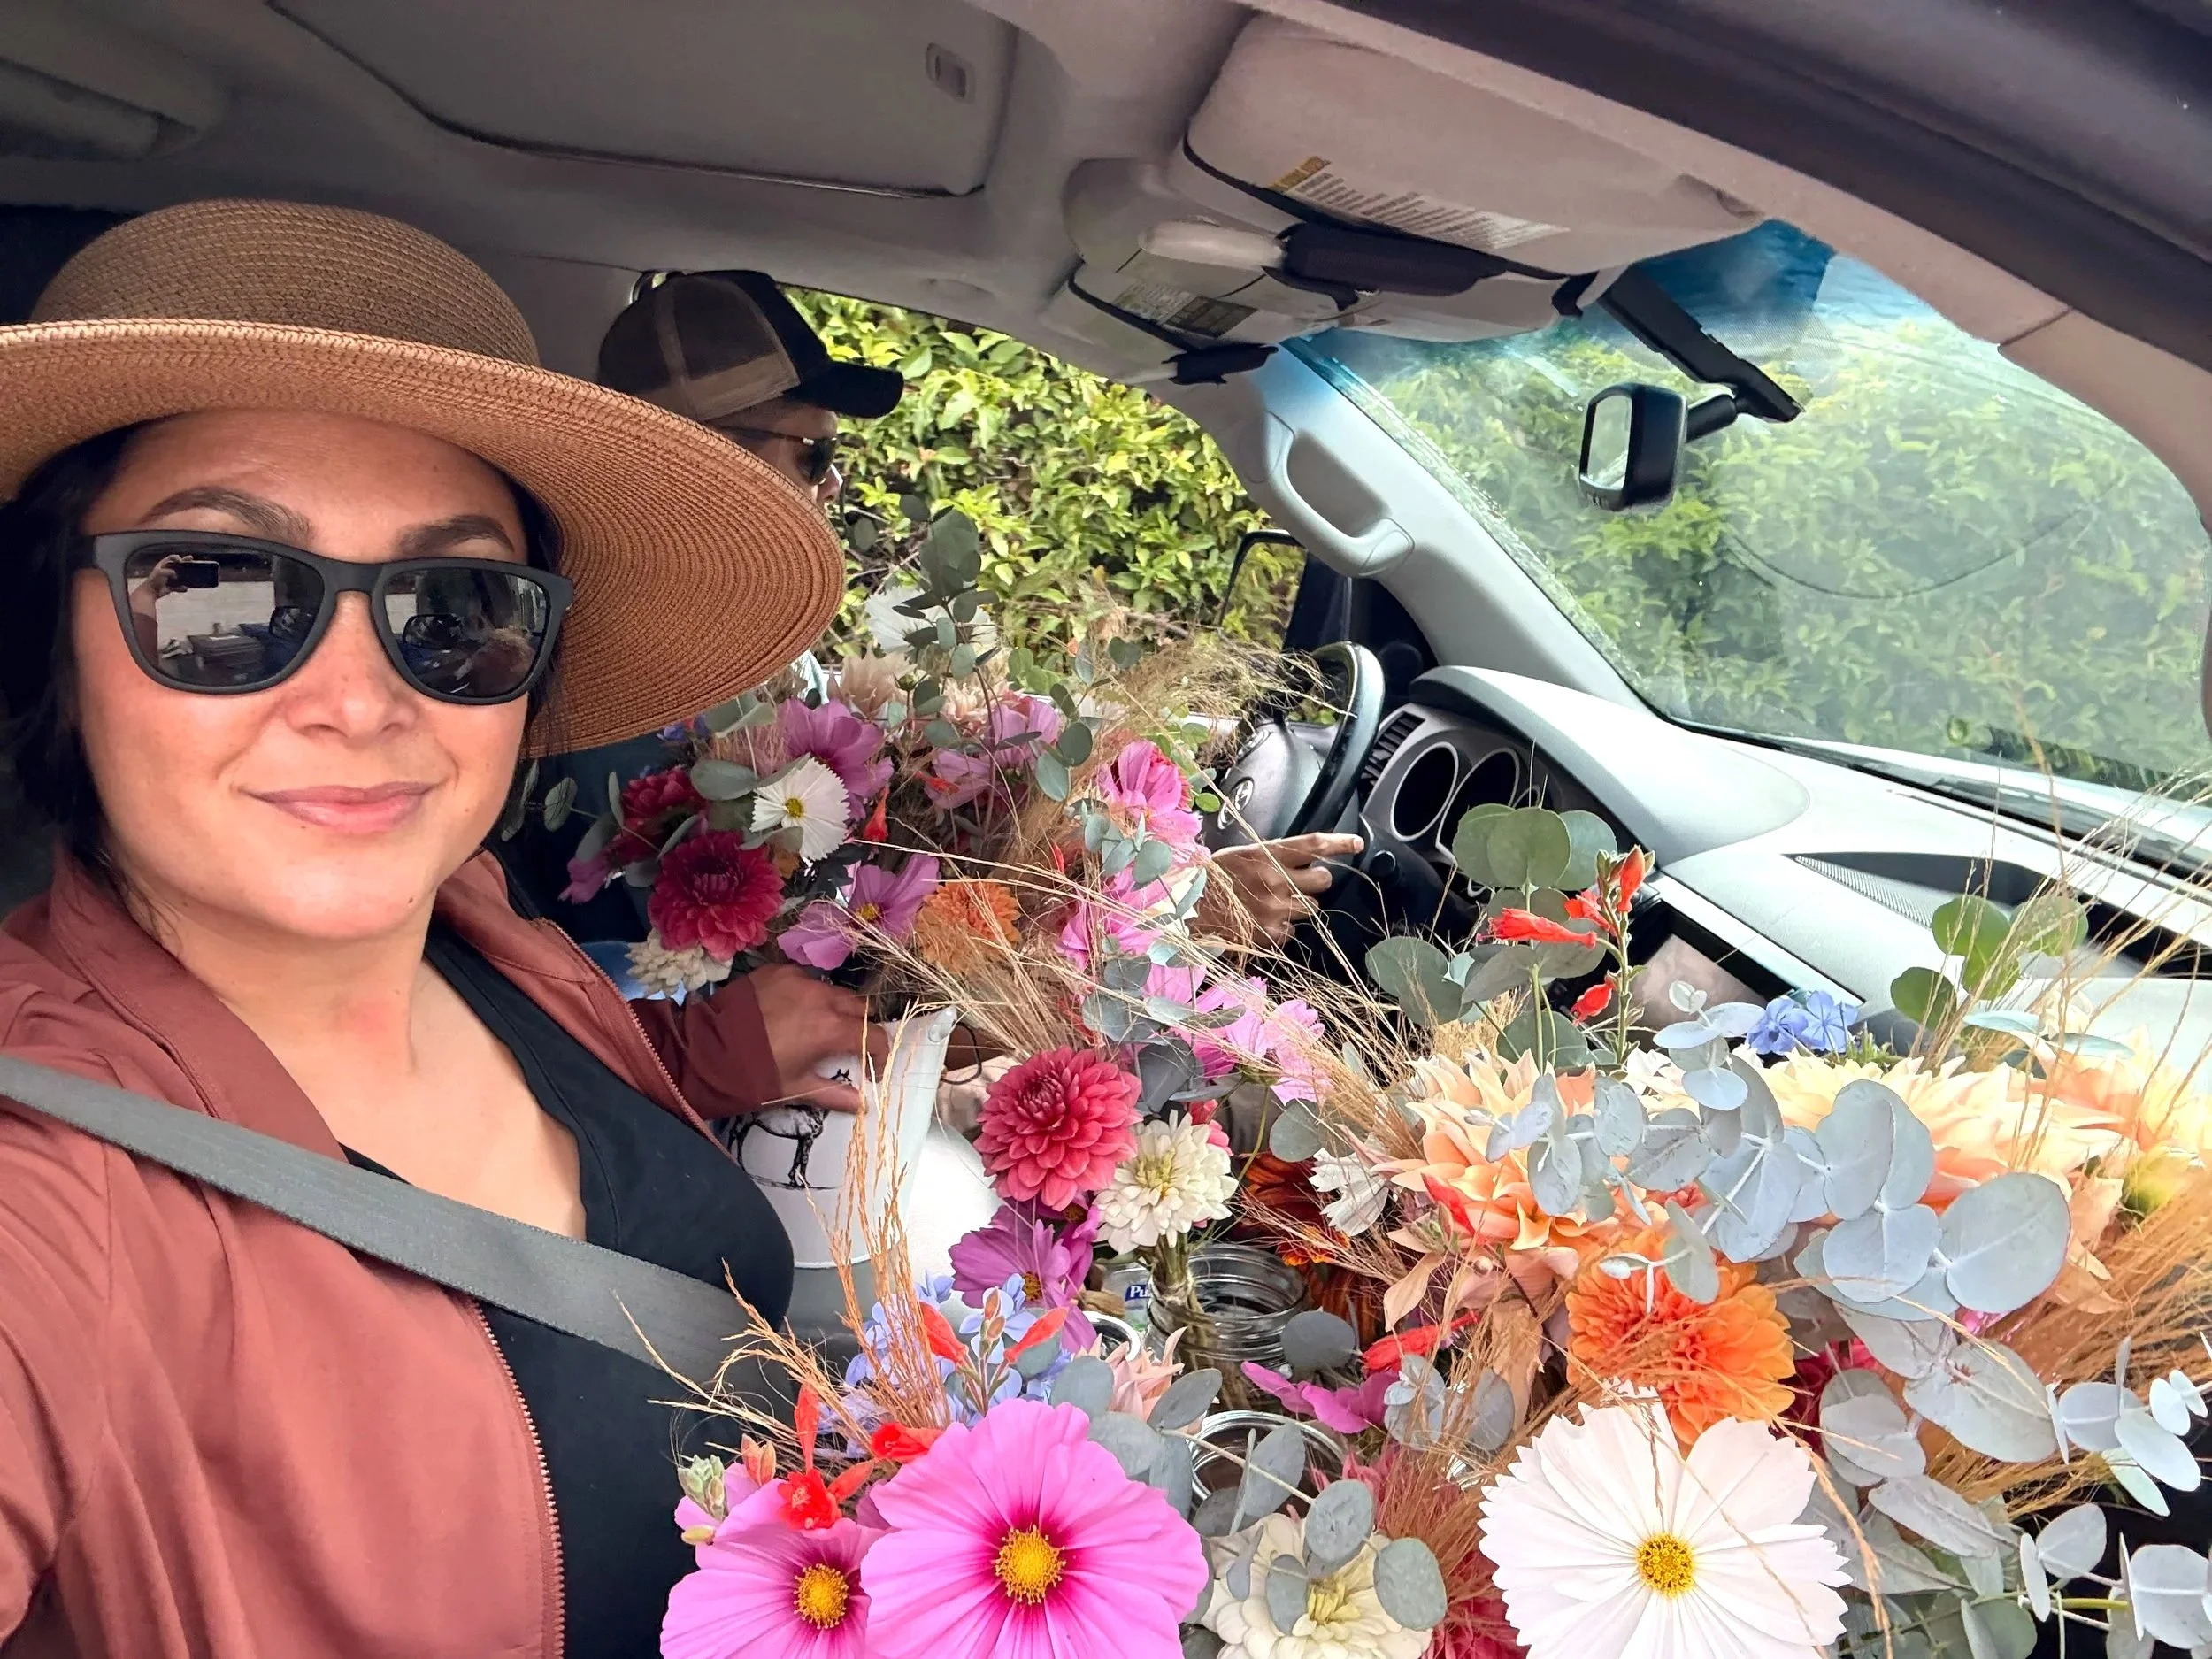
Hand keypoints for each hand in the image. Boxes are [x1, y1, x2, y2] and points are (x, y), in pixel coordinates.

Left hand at [743, 962, 888, 1111]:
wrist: (702, 1050)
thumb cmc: (751, 1075)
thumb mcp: (794, 1089)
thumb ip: (833, 1094)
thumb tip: (861, 1103)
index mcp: (830, 1029)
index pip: (876, 1036)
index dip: (880, 1054)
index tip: (872, 1069)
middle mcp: (821, 997)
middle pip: (859, 1008)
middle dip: (861, 1028)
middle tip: (847, 1047)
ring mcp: (798, 979)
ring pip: (833, 991)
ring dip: (835, 1009)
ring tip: (818, 1028)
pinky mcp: (777, 970)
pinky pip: (805, 980)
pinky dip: (807, 995)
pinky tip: (791, 1011)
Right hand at [1205, 833, 1364, 945]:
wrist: (1188, 909)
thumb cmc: (1214, 879)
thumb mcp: (1243, 855)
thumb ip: (1274, 856)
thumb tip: (1304, 859)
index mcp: (1268, 855)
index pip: (1314, 845)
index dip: (1340, 844)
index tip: (1357, 844)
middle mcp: (1276, 881)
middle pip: (1323, 881)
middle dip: (1316, 882)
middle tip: (1298, 883)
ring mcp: (1276, 909)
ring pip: (1311, 908)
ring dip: (1298, 906)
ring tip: (1272, 904)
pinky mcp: (1272, 934)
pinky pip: (1294, 930)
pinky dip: (1283, 927)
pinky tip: (1263, 921)